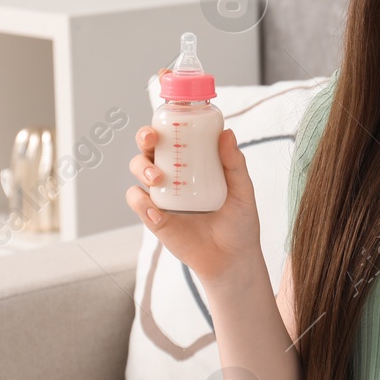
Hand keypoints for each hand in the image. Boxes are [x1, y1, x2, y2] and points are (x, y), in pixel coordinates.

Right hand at [125, 126, 263, 289]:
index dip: (162, 126)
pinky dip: (141, 203)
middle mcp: (172, 177)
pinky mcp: (155, 219)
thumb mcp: (242, 191)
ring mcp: (161, 197)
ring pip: (137, 174)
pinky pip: (139, 204)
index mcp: (191, 164)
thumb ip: (235, 164)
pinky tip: (156, 211)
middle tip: (151, 141)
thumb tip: (227, 133)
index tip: (164, 122)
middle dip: (143, 140)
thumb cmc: (239, 221)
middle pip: (148, 150)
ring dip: (141, 170)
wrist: (233, 258)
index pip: (171, 139)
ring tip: (157, 179)